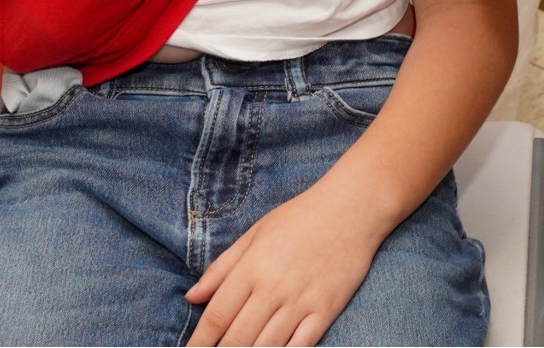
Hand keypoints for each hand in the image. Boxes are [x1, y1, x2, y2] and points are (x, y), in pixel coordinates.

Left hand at [184, 187, 383, 345]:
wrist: (351, 208)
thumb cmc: (300, 218)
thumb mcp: (256, 233)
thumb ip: (222, 268)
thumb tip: (192, 297)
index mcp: (252, 267)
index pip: (217, 315)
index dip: (200, 342)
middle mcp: (273, 288)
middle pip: (238, 339)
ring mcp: (301, 301)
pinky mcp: (325, 310)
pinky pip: (300, 347)